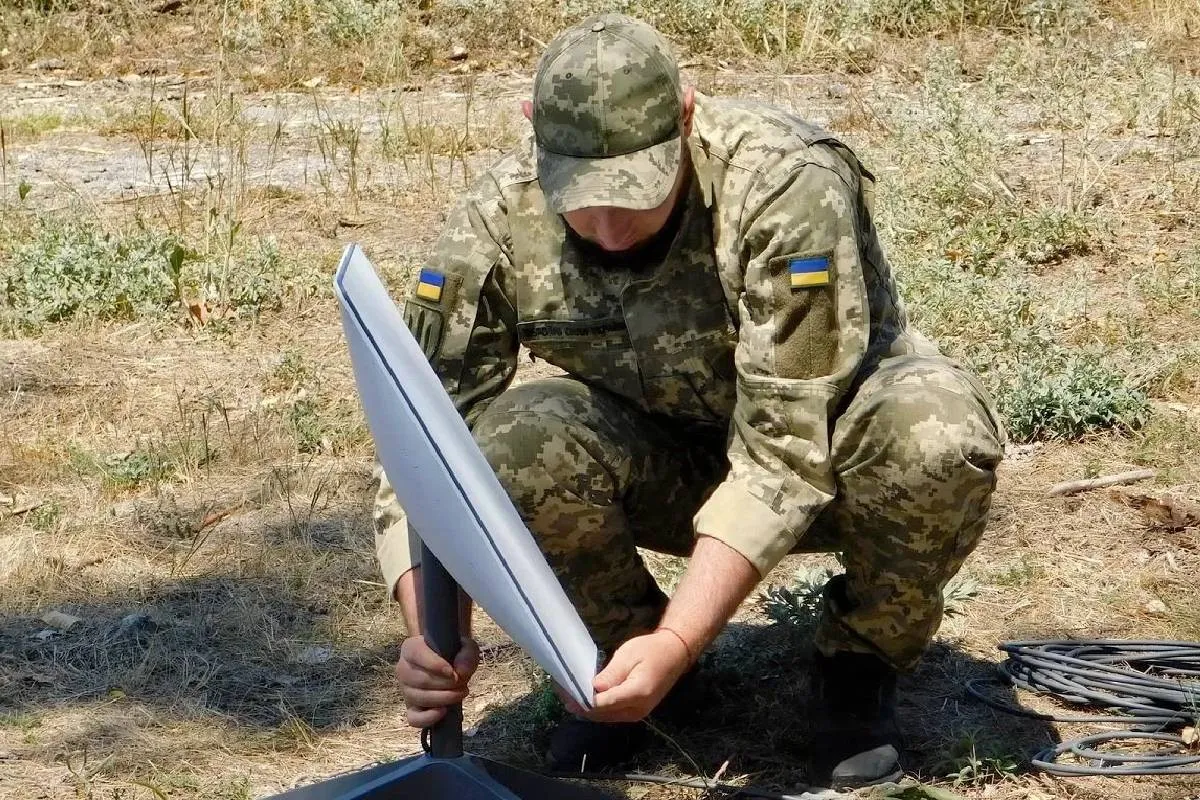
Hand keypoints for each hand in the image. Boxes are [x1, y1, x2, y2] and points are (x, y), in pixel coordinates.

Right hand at [395, 635, 479, 727]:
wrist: (450, 662)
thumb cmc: (454, 651)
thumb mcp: (465, 646)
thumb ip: (467, 654)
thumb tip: (461, 673)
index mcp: (411, 647)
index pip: (416, 654)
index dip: (434, 664)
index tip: (452, 672)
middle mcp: (403, 668)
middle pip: (420, 680)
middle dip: (446, 684)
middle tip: (462, 682)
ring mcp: (405, 690)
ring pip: (418, 698)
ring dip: (444, 698)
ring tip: (460, 692)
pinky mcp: (411, 707)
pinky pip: (413, 719)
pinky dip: (428, 718)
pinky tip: (444, 711)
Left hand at [570, 630, 691, 722]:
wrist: (674, 654)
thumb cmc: (651, 650)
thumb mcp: (629, 655)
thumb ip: (611, 674)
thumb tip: (593, 689)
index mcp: (637, 693)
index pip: (603, 704)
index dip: (582, 701)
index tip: (564, 692)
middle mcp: (637, 710)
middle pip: (601, 714)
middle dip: (579, 705)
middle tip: (560, 690)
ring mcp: (637, 714)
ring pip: (604, 717)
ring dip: (586, 708)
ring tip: (567, 693)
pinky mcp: (635, 712)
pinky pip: (611, 714)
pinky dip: (596, 707)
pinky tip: (584, 697)